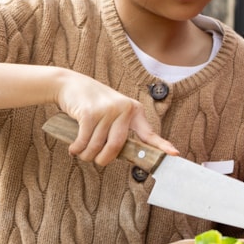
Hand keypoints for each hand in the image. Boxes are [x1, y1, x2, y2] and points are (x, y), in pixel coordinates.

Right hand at [55, 71, 178, 165]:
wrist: (70, 84)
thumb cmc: (93, 103)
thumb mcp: (113, 112)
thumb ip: (120, 129)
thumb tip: (126, 156)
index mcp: (133, 110)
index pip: (148, 133)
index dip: (161, 146)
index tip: (174, 153)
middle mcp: (124, 109)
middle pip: (116, 147)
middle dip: (103, 159)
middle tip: (95, 160)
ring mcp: (107, 110)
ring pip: (97, 147)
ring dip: (86, 155)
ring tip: (81, 151)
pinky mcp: (89, 113)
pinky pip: (83, 142)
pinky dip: (77, 149)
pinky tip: (74, 148)